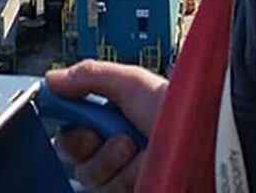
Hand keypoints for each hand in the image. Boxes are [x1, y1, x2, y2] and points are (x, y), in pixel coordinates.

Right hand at [45, 60, 167, 191]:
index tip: (66, 113)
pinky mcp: (128, 191)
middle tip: (109, 133)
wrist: (203, 142)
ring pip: (89, 175)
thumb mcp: (131, 81)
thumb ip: (90, 75)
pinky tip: (142, 169)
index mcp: (109, 117)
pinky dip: (123, 179)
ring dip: (111, 161)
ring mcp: (120, 175)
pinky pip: (106, 191)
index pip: (69, 123)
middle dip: (87, 142)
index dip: (66, 120)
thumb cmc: (176, 110)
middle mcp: (111, 146)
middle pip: (72, 152)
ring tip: (136, 149)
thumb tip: (52, 78)